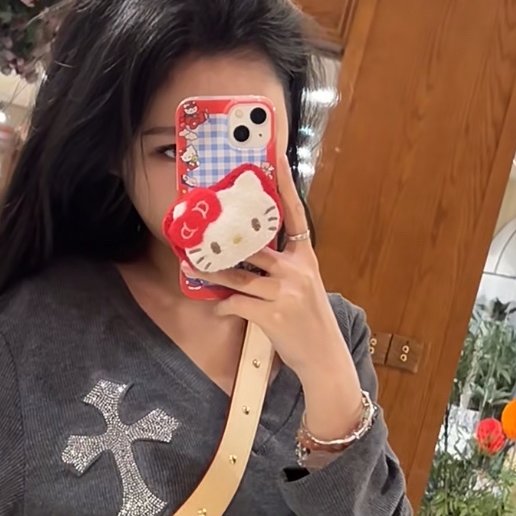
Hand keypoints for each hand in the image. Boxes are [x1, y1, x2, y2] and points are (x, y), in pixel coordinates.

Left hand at [189, 152, 363, 439]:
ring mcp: (284, 291)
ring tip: (191, 266)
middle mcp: (296, 269)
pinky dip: (223, 306)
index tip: (274, 158)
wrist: (324, 357)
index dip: (284, 186)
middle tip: (200, 232)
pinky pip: (236, 303)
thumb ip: (283, 268)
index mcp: (306, 257)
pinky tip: (218, 307)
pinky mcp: (271, 313)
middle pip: (253, 246)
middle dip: (224, 242)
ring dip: (210, 273)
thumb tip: (248, 256)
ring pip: (237, 276)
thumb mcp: (304, 287)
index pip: (294, 214)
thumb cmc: (310, 321)